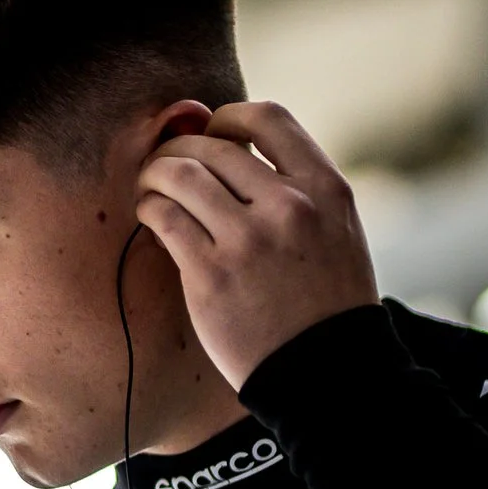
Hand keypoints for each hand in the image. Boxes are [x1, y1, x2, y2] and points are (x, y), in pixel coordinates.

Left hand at [135, 101, 378, 388]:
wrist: (328, 370)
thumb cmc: (327, 300)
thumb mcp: (338, 229)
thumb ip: (298, 188)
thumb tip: (233, 147)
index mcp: (326, 188)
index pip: (268, 118)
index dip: (227, 118)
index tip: (212, 135)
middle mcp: (290, 206)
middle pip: (212, 146)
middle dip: (178, 150)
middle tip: (165, 166)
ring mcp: (249, 240)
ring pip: (179, 174)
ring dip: (154, 175)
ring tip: (151, 188)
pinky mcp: (211, 274)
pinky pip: (164, 217)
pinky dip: (149, 208)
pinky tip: (152, 216)